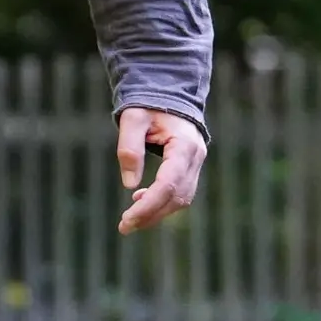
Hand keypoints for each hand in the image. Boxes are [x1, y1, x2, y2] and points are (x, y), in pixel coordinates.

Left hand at [114, 107, 206, 233]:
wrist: (168, 93)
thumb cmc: (149, 105)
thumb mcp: (133, 118)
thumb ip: (129, 147)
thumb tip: (129, 184)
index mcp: (184, 145)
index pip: (169, 184)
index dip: (149, 205)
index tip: (127, 219)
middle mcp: (195, 157)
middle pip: (177, 196)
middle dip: (151, 215)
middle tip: (124, 227)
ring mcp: (196, 164)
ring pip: (181, 199)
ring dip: (157, 212)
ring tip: (130, 219)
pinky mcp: (190, 168)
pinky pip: (180, 192)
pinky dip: (162, 203)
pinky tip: (140, 201)